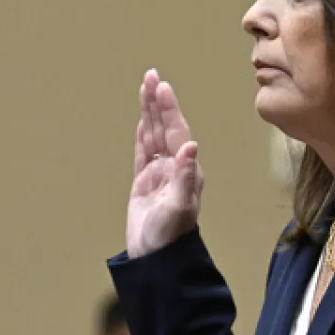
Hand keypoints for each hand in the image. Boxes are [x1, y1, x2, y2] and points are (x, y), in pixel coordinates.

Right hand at [127, 69, 204, 257]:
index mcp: (187, 171)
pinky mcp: (145, 182)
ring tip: (145, 88)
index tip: (161, 87)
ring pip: (154, 135)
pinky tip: (143, 119)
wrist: (156, 258)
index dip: (169, 110)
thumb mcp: (179, 206)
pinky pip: (143, 151)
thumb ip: (186, 176)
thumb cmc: (170, 236)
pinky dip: (143, 133)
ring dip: (150, 113)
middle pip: (166, 128)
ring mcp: (160, 174)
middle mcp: (176, 168)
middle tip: (151, 76)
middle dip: (158, 102)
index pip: (178, 133)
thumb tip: (191, 146)